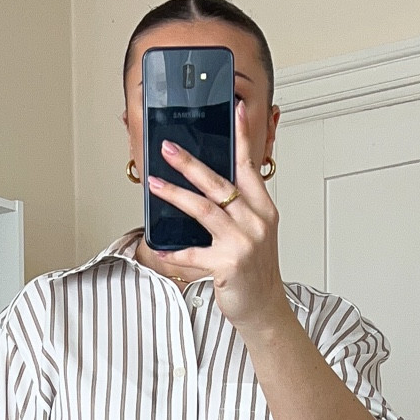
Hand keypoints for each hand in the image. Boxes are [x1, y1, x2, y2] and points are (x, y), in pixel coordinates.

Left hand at [146, 98, 288, 332]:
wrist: (264, 309)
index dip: (242, 138)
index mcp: (263, 210)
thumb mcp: (254, 234)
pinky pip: (193, 254)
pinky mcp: (228, 264)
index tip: (234, 111)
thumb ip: (237, 210)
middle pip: (219, 183)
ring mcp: (243, 242)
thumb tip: (205, 189)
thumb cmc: (256, 272)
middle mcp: (255, 222)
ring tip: (155, 183)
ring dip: (175, 194)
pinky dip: (173, 252)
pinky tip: (158, 249)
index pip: (250, 167)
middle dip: (191, 163)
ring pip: (204, 209)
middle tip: (169, 148)